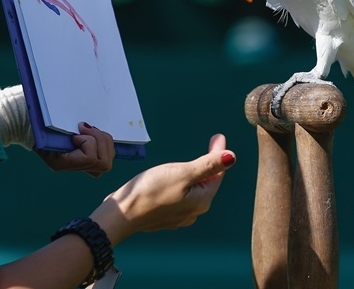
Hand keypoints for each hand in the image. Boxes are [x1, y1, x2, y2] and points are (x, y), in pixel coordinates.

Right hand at [36, 122, 114, 176]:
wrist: (28, 124)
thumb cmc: (36, 124)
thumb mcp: (45, 129)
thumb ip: (62, 132)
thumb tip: (83, 127)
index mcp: (61, 163)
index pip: (90, 159)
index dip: (88, 143)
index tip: (75, 134)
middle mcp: (73, 167)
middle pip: (104, 163)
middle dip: (100, 142)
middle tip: (85, 128)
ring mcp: (81, 164)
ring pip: (107, 159)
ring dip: (103, 140)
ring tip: (89, 130)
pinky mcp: (86, 156)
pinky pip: (105, 154)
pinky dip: (103, 141)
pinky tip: (92, 133)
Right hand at [90, 134, 234, 244]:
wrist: (121, 214)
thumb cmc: (151, 191)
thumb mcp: (183, 173)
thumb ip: (208, 165)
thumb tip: (232, 157)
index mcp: (201, 200)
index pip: (217, 173)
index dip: (219, 153)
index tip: (218, 137)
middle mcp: (193, 211)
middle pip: (206, 182)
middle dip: (209, 163)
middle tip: (212, 143)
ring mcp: (178, 215)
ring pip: (193, 190)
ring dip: (195, 174)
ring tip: (195, 161)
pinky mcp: (164, 215)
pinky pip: (180, 196)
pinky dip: (182, 183)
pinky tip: (175, 179)